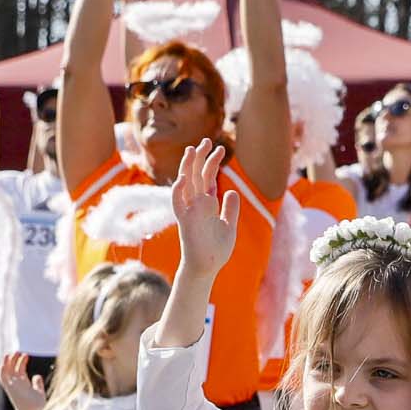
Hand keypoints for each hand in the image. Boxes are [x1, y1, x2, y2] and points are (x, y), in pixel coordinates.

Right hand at [0, 352, 47, 409]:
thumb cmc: (36, 407)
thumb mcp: (39, 392)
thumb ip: (38, 384)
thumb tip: (37, 375)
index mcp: (23, 385)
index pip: (20, 371)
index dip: (21, 362)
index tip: (26, 355)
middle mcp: (17, 385)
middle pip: (12, 369)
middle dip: (14, 360)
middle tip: (18, 351)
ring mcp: (12, 386)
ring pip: (7, 371)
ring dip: (8, 362)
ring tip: (12, 353)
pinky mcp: (9, 388)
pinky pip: (3, 377)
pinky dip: (3, 369)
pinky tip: (5, 360)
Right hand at [169, 140, 238, 277]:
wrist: (207, 268)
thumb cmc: (216, 250)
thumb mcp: (228, 225)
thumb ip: (230, 209)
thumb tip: (232, 192)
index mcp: (207, 203)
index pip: (207, 177)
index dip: (213, 162)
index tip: (221, 148)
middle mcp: (196, 204)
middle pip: (197, 176)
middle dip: (201, 158)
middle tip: (207, 141)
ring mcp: (190, 211)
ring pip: (186, 184)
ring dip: (188, 168)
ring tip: (193, 150)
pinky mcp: (185, 222)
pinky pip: (178, 204)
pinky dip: (178, 192)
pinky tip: (183, 179)